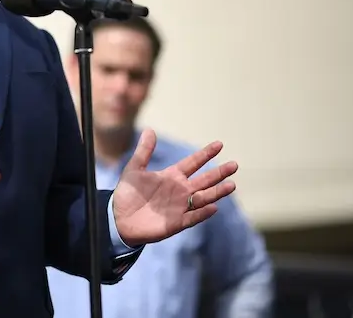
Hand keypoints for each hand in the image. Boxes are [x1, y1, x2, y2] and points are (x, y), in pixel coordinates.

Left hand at [111, 129, 237, 247]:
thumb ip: (144, 151)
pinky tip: (214, 207)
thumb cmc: (127, 193)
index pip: (193, 163)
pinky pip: (193, 217)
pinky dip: (202, 213)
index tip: (219, 144)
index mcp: (172, 176)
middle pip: (204, 180)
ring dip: (217, 192)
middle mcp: (180, 190)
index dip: (205, 154)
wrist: (119, 218)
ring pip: (203, 198)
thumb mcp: (134, 169)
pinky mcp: (176, 223)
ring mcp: (180, 206)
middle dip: (219, 173)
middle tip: (234, 164)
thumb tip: (149, 129)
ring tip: (232, 185)